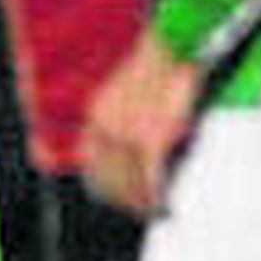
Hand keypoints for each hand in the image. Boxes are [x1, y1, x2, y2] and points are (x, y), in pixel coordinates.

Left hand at [80, 27, 201, 216]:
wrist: (170, 50)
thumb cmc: (157, 72)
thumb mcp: (127, 98)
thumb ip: (123, 126)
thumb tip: (135, 162)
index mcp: (96, 117)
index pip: (90, 163)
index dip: (104, 185)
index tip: (117, 198)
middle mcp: (104, 128)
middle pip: (108, 180)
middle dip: (125, 200)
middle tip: (144, 211)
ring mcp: (126, 136)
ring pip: (128, 185)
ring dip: (142, 203)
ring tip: (156, 211)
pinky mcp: (150, 140)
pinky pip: (149, 180)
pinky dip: (156, 198)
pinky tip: (165, 205)